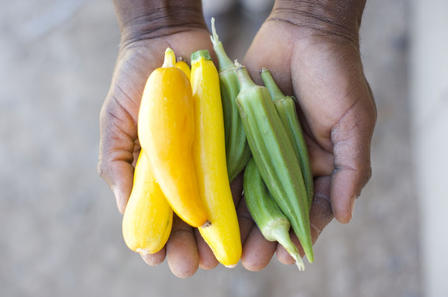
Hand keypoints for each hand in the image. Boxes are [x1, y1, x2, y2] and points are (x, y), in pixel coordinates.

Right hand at [97, 0, 236, 277]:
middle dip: (189, 249)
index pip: (155, 219)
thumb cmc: (137, 83)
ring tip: (222, 257)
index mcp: (154, 176)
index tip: (159, 255)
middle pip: (188, 223)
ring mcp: (211, 164)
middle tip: (193, 263)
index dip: (156, 242)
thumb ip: (115, 162)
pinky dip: (245, 205)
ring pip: (217, 210)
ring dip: (218, 237)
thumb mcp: (116, 121)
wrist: (170, 42)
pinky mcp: (235, 147)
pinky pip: (241, 179)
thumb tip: (125, 209)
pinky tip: (247, 225)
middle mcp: (185, 176)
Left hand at [239, 0, 375, 269]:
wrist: (303, 33)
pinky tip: (206, 209)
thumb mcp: (353, 122)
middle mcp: (287, 163)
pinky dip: (218, 187)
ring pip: (246, 193)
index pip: (309, 209)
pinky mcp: (239, 134)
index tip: (288, 257)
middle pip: (272, 208)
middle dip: (261, 236)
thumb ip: (352, 169)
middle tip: (246, 261)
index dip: (299, 234)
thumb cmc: (336, 76)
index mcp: (320, 166)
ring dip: (235, 221)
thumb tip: (345, 216)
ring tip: (221, 247)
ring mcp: (261, 150)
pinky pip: (227, 164)